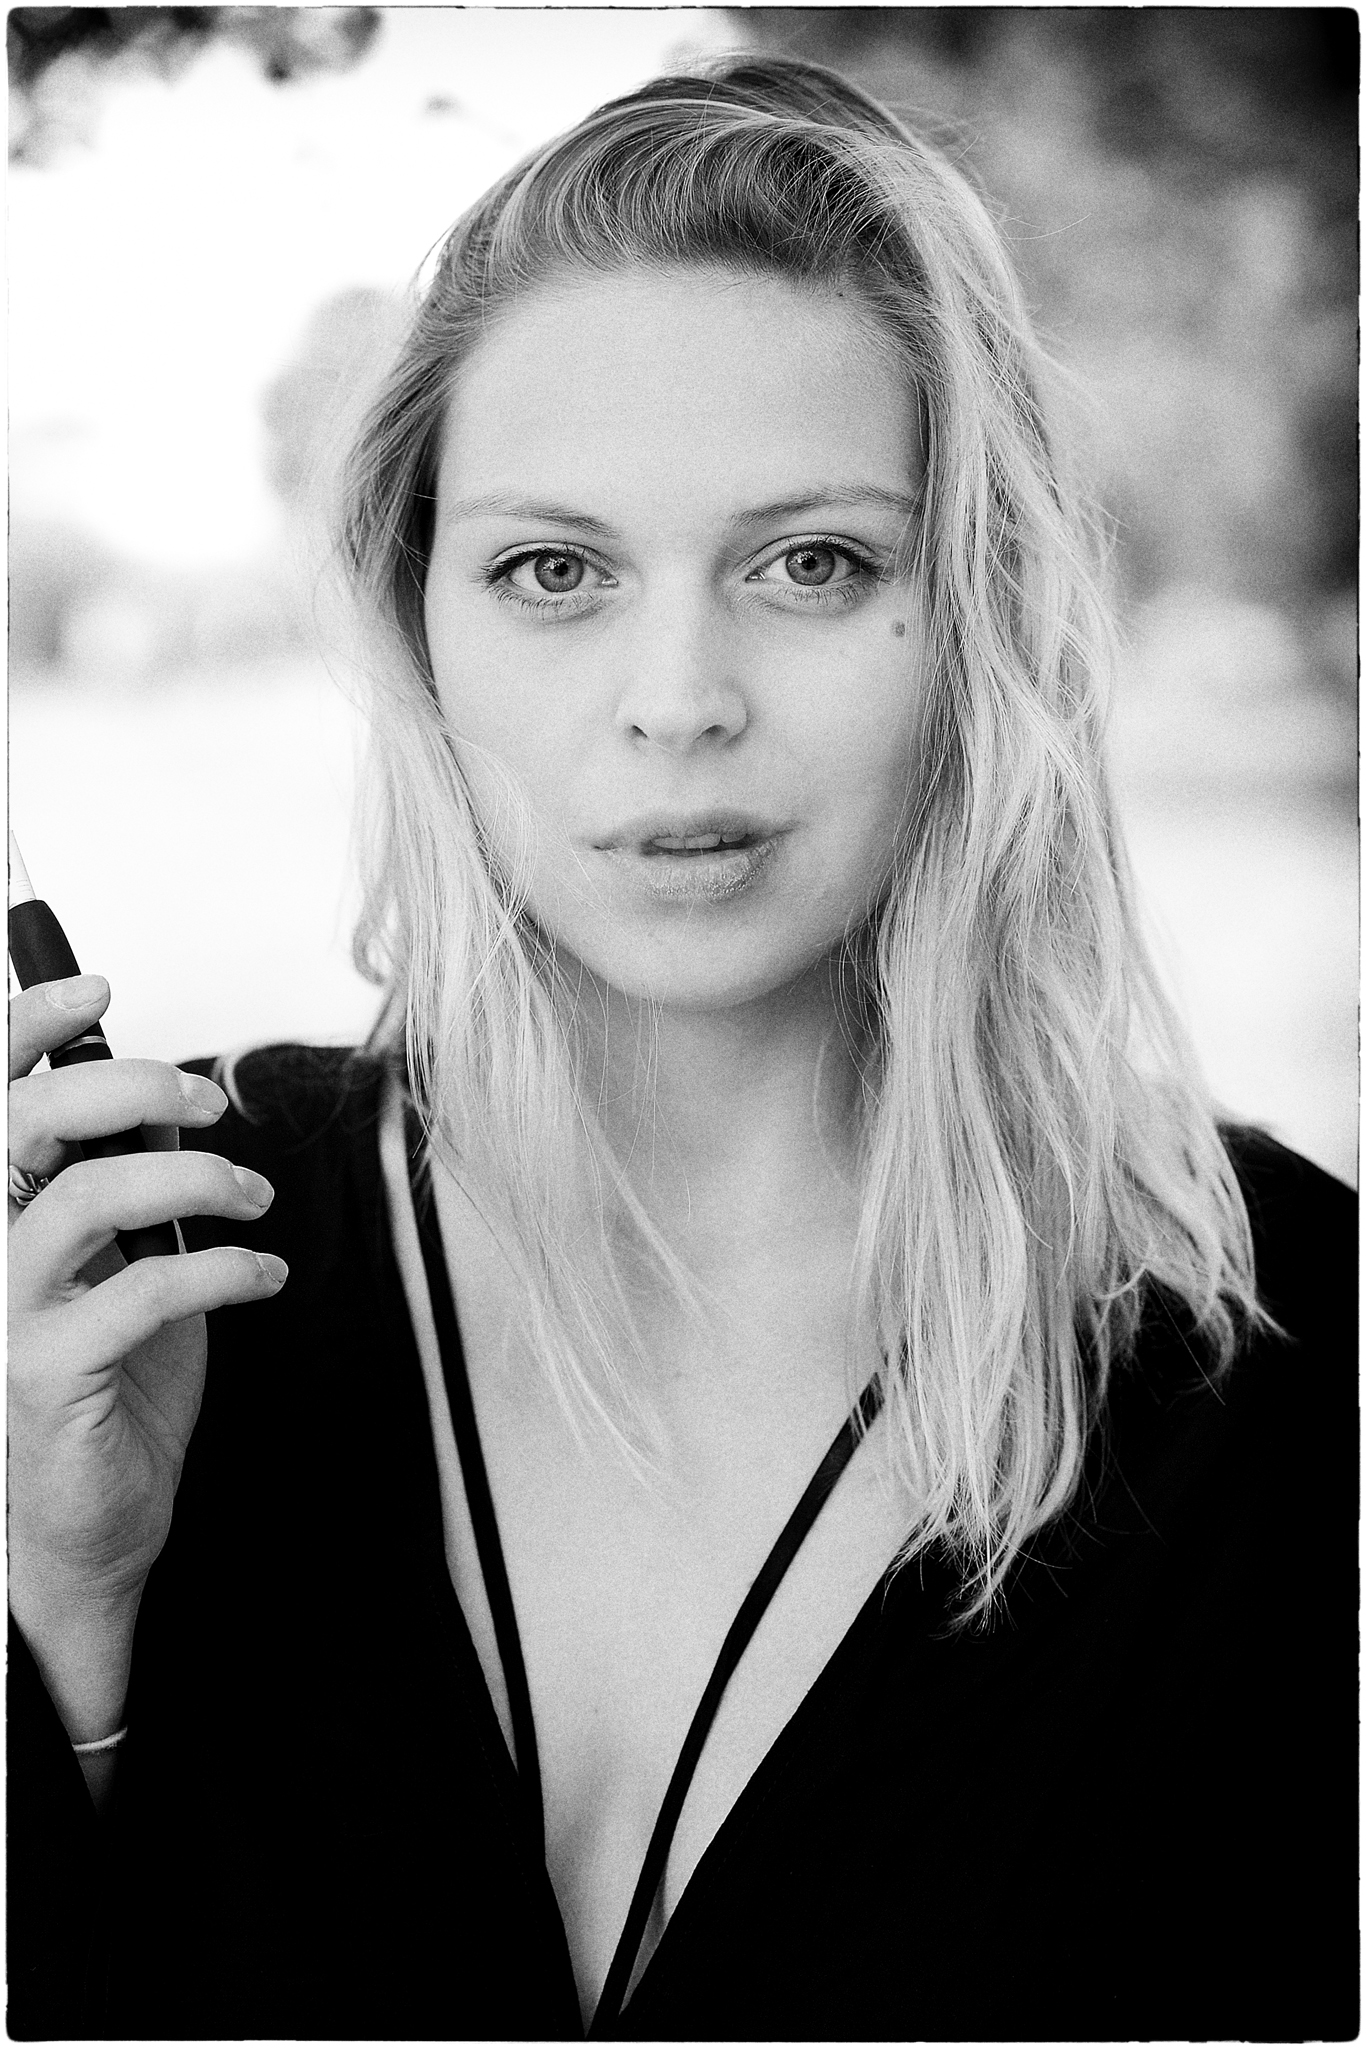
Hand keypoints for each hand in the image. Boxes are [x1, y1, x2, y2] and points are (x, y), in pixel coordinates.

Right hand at [8, 974, 288, 1741]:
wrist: (91, 1526)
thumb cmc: (110, 1385)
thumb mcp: (128, 1260)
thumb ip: (133, 1180)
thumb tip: (168, 1100)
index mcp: (0, 1209)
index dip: (28, 1024)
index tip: (98, 990)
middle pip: (28, 1122)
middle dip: (129, 1085)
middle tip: (210, 1104)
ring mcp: (4, 1310)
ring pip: (86, 1197)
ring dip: (196, 1180)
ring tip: (255, 1199)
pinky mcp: (44, 1371)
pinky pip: (141, 1292)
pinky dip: (224, 1270)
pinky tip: (264, 1278)